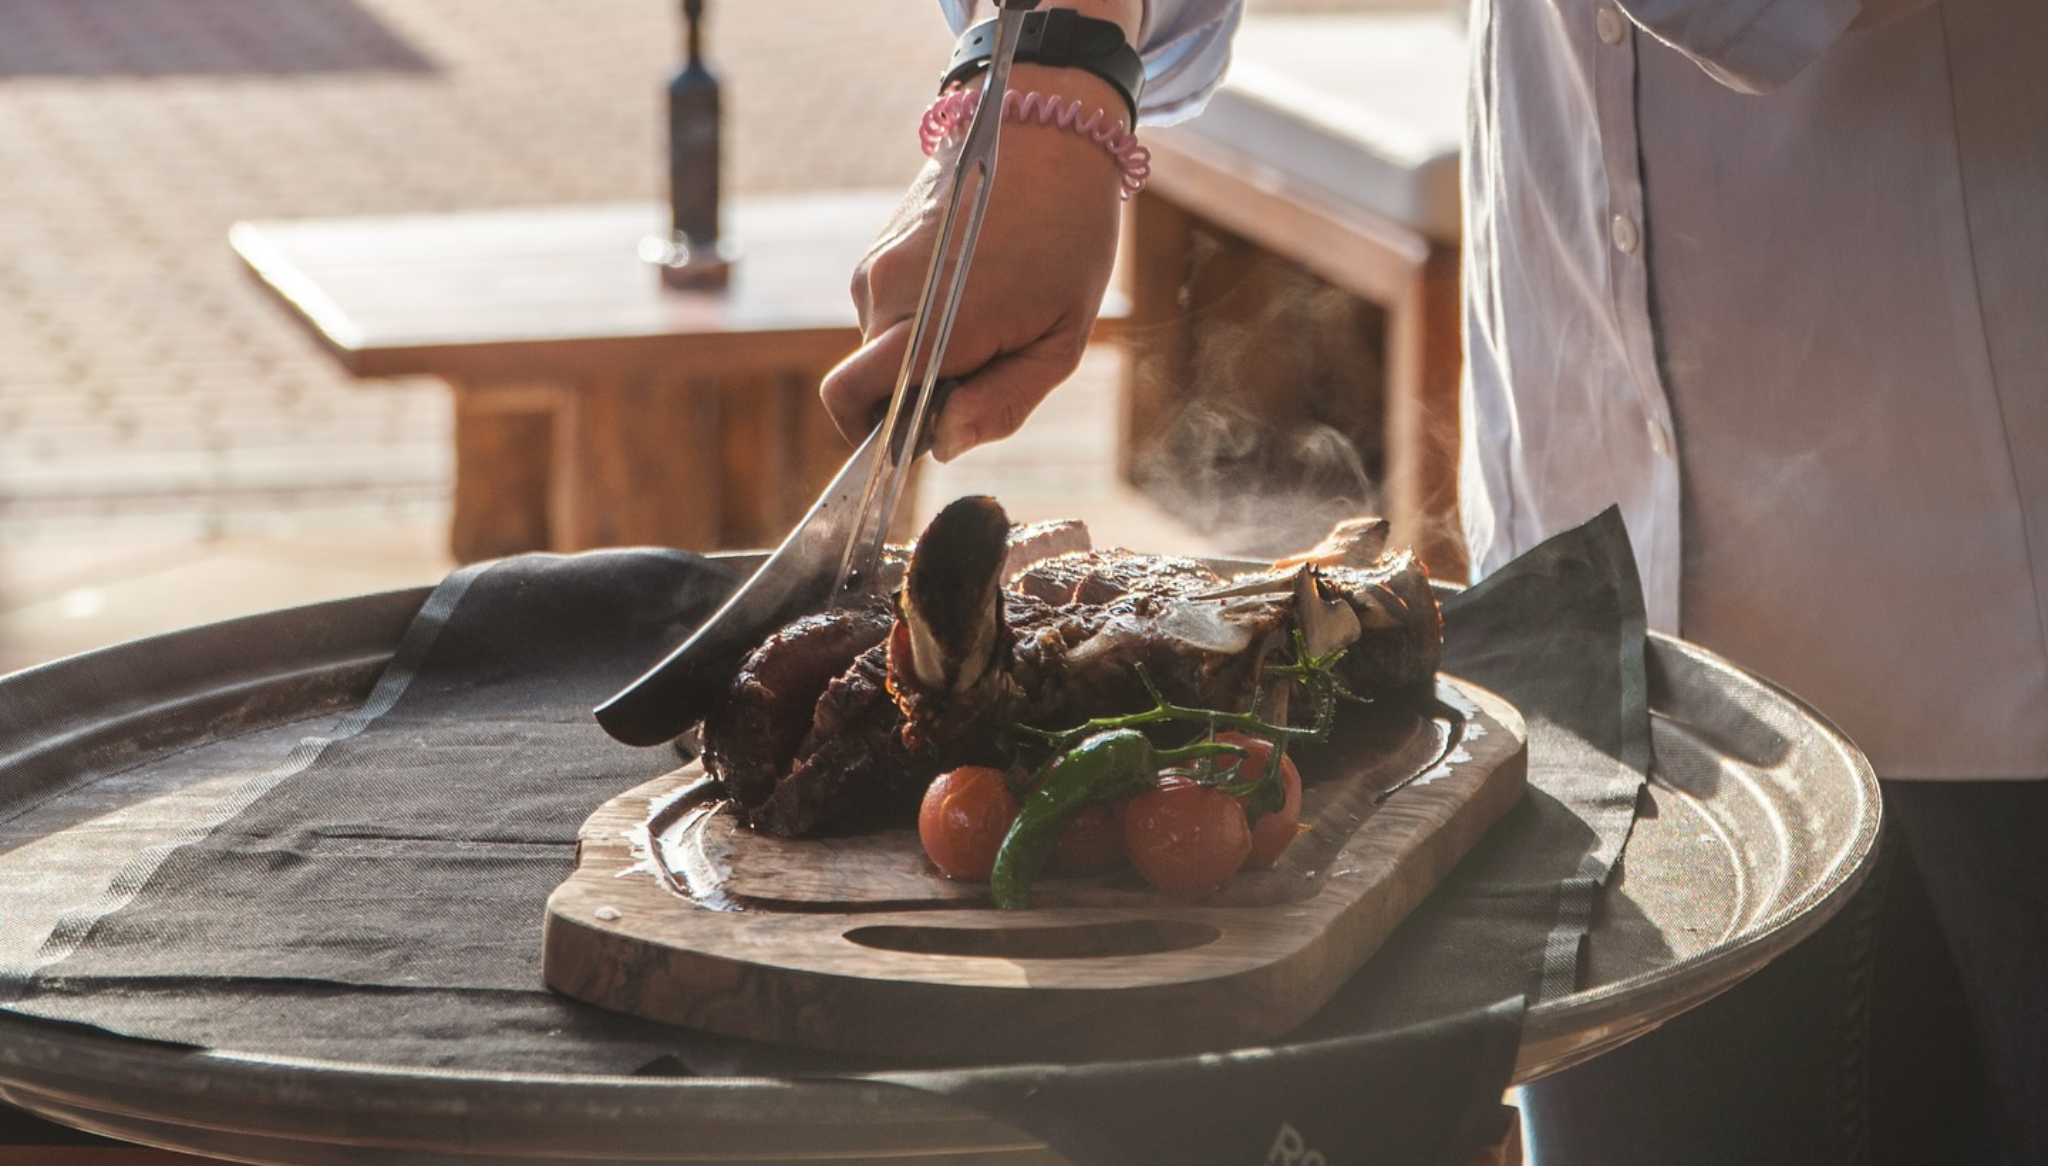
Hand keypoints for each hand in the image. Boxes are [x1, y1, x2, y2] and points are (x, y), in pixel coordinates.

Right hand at [820, 62, 1130, 461]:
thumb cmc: (1068, 239)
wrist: (1047, 136)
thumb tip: (941, 447)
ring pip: (880, 352)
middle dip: (915, 401)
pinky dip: (920, 328)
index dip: (878, 438)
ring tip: (990, 322)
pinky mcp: (878, 254)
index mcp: (931, 320)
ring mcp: (875, 269)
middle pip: (870, 386)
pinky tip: (973, 294)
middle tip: (989, 366)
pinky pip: (887, 318)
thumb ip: (1001, 403)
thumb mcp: (1060, 342)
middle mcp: (886, 293)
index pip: (851, 399)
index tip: (927, 437)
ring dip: (923, 361)